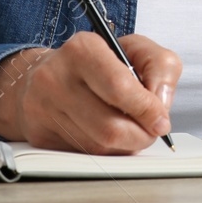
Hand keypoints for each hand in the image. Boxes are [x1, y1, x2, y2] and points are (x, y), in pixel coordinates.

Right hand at [0, 32, 181, 153]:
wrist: (46, 74)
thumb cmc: (96, 62)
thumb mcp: (134, 48)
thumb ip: (160, 66)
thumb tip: (161, 106)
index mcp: (82, 49)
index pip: (119, 87)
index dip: (146, 109)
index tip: (161, 120)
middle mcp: (55, 78)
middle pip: (109, 127)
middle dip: (140, 136)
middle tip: (150, 131)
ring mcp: (43, 109)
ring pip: (98, 146)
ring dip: (124, 145)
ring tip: (129, 129)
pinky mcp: (39, 135)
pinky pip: (83, 154)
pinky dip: (104, 150)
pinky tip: (106, 133)